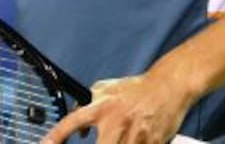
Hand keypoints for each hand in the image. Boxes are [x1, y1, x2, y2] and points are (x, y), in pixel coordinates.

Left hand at [43, 70, 196, 143]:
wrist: (168, 86)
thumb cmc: (136, 90)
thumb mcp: (107, 89)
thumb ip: (87, 104)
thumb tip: (76, 128)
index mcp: (102, 107)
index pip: (72, 122)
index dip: (56, 136)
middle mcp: (116, 122)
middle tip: (103, 142)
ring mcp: (135, 135)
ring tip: (122, 138)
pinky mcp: (152, 143)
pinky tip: (136, 140)